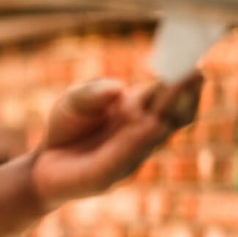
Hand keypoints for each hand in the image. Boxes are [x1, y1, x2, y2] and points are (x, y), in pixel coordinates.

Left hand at [30, 72, 203, 209]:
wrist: (43, 164)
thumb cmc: (68, 127)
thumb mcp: (74, 100)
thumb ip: (92, 93)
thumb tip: (118, 90)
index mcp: (141, 110)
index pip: (173, 95)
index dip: (184, 79)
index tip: (193, 60)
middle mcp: (143, 134)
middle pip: (175, 114)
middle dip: (185, 93)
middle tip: (194, 71)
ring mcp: (130, 157)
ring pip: (156, 135)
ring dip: (169, 112)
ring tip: (179, 88)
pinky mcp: (106, 176)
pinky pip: (125, 156)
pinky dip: (138, 139)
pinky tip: (149, 123)